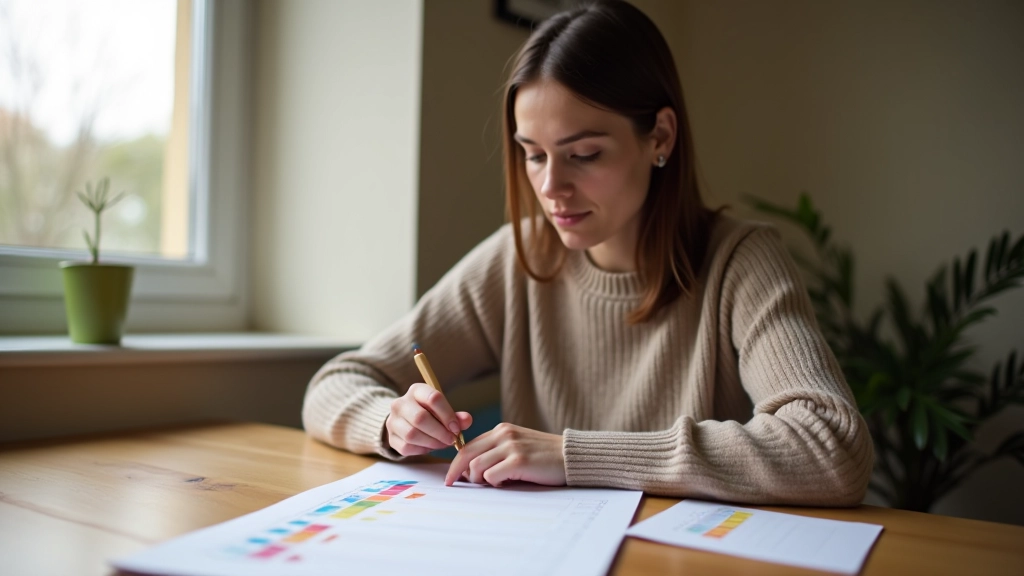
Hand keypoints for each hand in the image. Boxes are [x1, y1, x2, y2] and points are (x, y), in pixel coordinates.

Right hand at [385, 383, 471, 455]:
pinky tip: (429, 447)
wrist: (404, 421)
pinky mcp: (391, 438)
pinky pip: (407, 447)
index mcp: (416, 391)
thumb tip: (467, 420)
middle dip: (440, 432)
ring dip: (432, 442)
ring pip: (412, 434)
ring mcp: (393, 421)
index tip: (456, 428)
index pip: (433, 398)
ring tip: (442, 443)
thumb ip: (456, 416)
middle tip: (451, 439)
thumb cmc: (428, 414)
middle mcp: (400, 403)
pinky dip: (422, 450)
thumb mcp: (442, 410)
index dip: (447, 415)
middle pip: (420, 418)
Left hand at [444, 423, 565, 486]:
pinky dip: (493, 483)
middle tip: (451, 484)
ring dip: (479, 480)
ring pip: (476, 466)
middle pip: (466, 454)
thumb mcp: (518, 447)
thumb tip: (471, 472)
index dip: (456, 462)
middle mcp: (504, 435)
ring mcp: (511, 447)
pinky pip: (491, 476)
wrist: (571, 458)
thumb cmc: (545, 458)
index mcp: (502, 430)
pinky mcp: (519, 461)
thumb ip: (497, 453)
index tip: (452, 476)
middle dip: (456, 472)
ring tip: (492, 484)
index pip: (469, 445)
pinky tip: (505, 484)